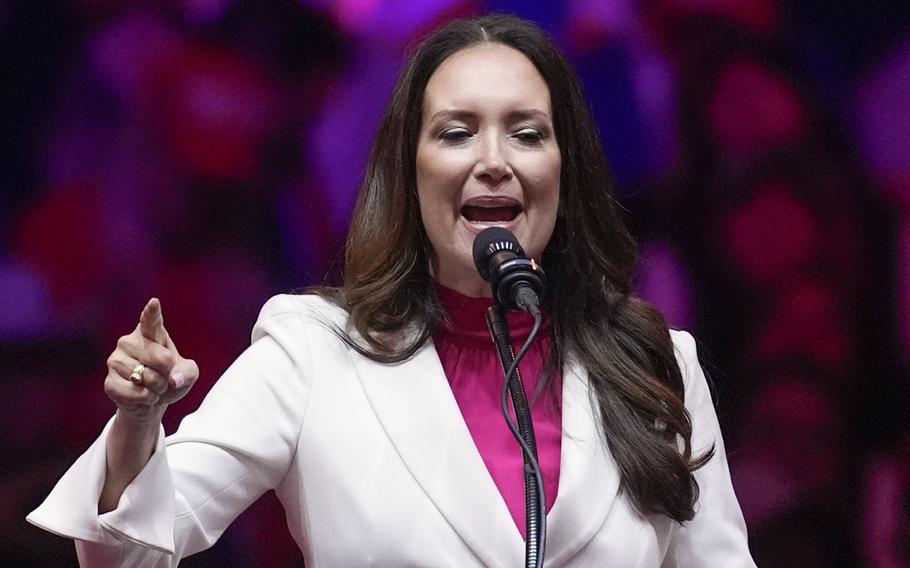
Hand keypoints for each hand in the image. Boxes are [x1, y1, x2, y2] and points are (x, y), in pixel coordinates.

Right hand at [104, 298, 198, 424]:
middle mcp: (128, 342)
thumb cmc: (170, 379)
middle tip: (164, 377)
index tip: (154, 302)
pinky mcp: (109, 382)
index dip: (152, 312)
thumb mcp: (187, 374)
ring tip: (152, 387)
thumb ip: (187, 373)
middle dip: (169, 373)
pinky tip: (142, 396)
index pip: (151, 320)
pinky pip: (135, 393)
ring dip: (158, 389)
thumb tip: (174, 380)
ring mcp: (115, 361)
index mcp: (150, 333)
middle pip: (161, 358)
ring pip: (147, 378)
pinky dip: (146, 400)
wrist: (152, 402)